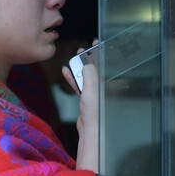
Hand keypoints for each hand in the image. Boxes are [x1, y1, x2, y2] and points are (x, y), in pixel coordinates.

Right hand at [62, 51, 98, 172]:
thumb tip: (87, 63)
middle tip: (83, 48)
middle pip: (96, 68)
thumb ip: (90, 75)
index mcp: (108, 84)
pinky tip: (66, 71)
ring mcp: (95, 94)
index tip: (97, 42)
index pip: (105, 64)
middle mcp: (103, 88)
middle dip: (89, 58)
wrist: (90, 132)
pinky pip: (80, 85)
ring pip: (87, 76)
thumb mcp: (91, 90)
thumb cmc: (94, 114)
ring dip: (79, 67)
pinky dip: (73, 78)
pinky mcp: (86, 100)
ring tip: (73, 57)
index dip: (101, 52)